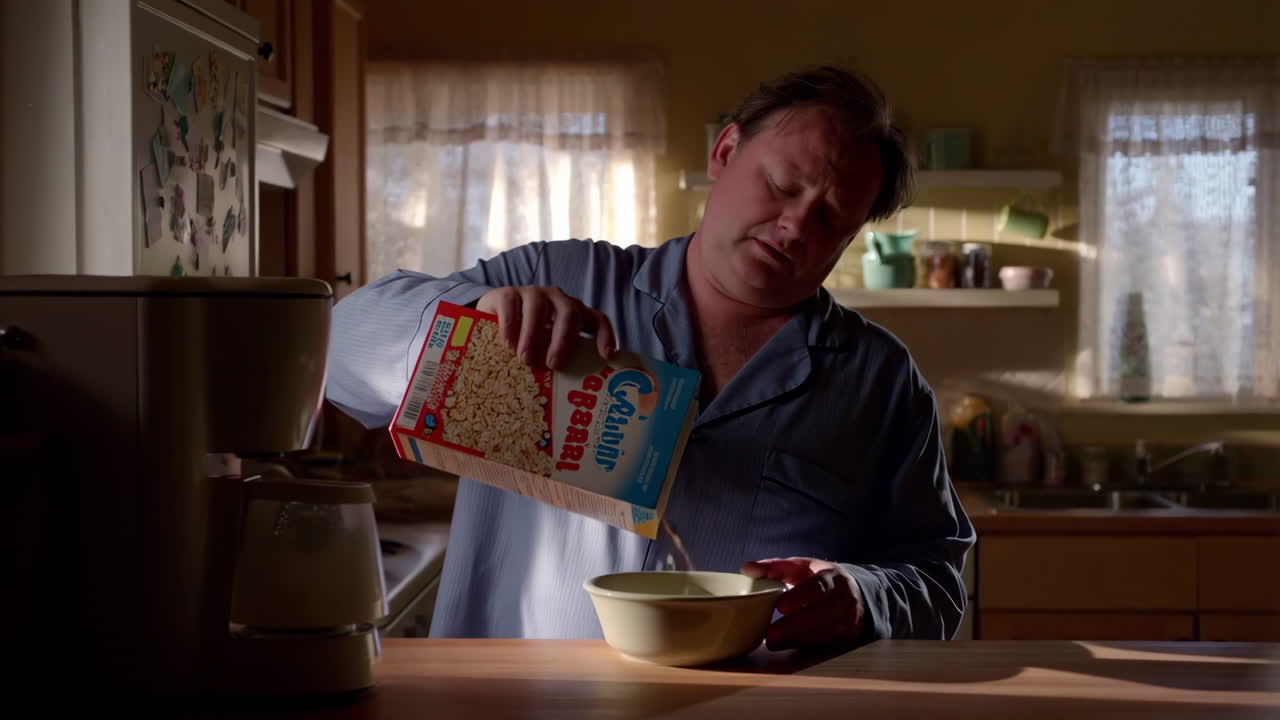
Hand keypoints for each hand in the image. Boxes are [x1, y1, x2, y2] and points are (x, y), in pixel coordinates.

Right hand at [476, 286, 615, 369]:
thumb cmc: (523, 340)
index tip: (606, 356)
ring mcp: (533, 295)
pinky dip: (510, 326)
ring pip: (539, 309)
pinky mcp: (508, 294)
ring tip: (525, 359)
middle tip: (553, 364)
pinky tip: (507, 344)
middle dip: (563, 340)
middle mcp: (557, 301)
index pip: (597, 320)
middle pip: (570, 314)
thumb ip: (553, 362)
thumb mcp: (542, 351)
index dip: (605, 335)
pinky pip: (512, 305)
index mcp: (573, 315)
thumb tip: (560, 398)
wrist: (489, 320)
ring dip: (533, 335)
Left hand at [741, 557, 865, 650]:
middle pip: (822, 615)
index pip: (819, 587)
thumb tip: (746, 568)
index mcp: (833, 579)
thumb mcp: (801, 567)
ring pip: (822, 633)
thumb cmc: (819, 578)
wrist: (856, 594)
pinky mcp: (843, 637)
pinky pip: (822, 644)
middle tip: (770, 635)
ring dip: (796, 640)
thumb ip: (774, 567)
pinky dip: (801, 645)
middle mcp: (844, 600)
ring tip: (771, 643)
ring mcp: (846, 621)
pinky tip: (783, 646)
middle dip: (795, 626)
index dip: (801, 596)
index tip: (780, 606)